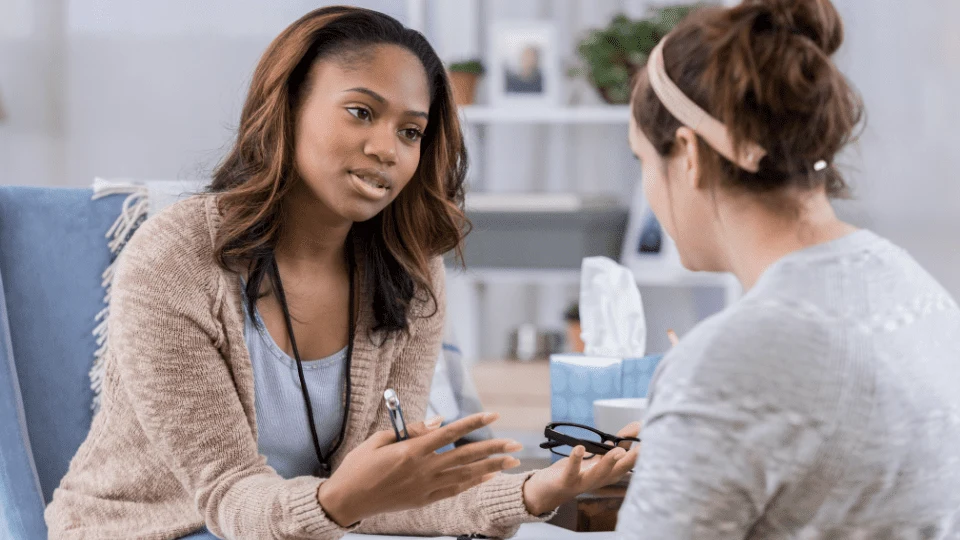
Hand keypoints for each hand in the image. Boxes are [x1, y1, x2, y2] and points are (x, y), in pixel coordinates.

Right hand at [317, 412, 522, 526]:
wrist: (347, 500)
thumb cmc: (359, 466)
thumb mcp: (380, 440)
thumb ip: (412, 430)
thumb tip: (438, 421)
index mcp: (411, 451)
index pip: (450, 433)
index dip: (473, 422)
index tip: (493, 415)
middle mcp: (423, 470)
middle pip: (465, 456)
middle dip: (493, 449)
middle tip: (516, 444)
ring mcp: (425, 487)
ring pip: (466, 475)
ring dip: (490, 467)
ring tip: (510, 461)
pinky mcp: (423, 500)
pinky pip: (454, 490)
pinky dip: (473, 483)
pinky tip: (487, 477)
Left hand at [521, 421, 640, 515]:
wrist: (548, 491)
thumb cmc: (576, 472)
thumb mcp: (599, 457)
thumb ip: (616, 444)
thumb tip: (637, 426)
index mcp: (610, 472)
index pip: (630, 462)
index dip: (641, 450)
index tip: (652, 435)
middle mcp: (601, 479)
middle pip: (620, 470)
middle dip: (633, 459)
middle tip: (645, 447)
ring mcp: (584, 481)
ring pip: (599, 474)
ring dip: (609, 463)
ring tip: (617, 451)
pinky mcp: (567, 481)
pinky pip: (572, 471)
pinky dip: (576, 460)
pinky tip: (580, 448)